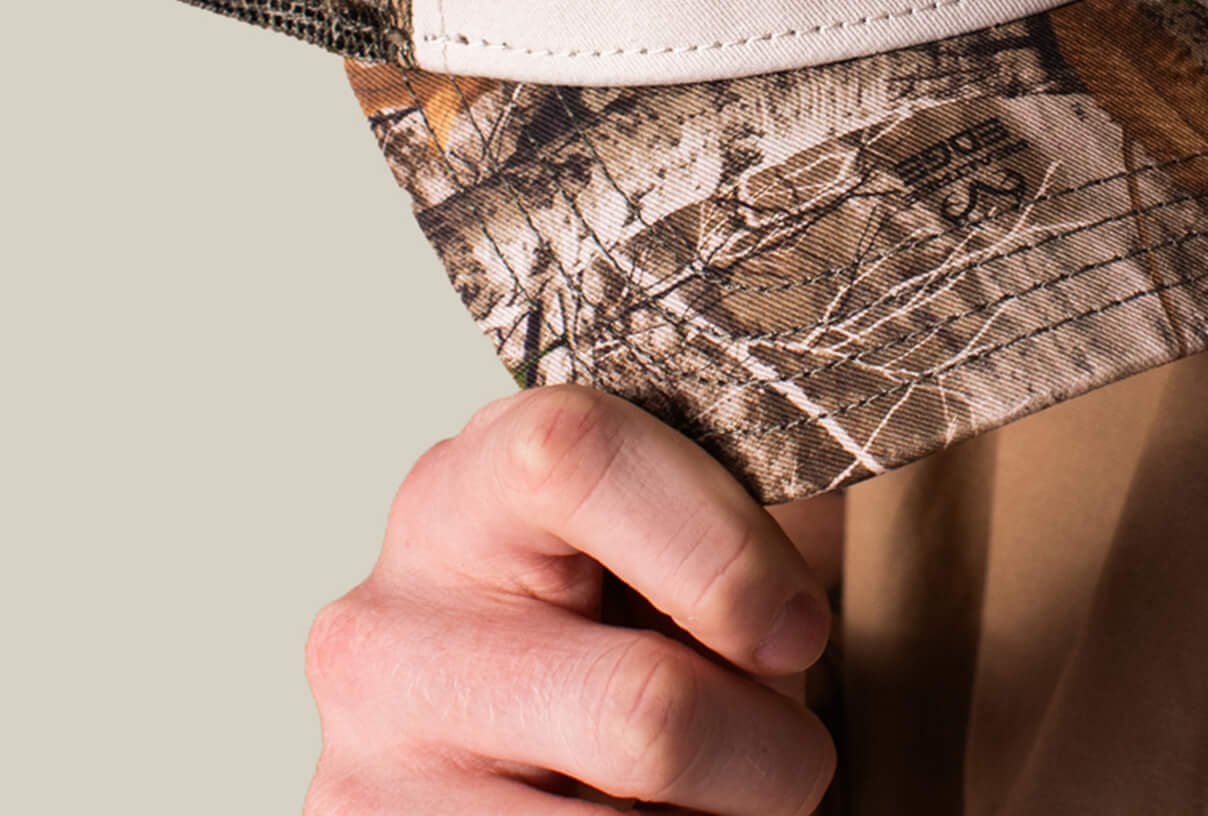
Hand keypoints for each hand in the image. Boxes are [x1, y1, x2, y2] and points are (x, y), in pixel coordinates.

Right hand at [303, 386, 837, 813]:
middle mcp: (394, 620)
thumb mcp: (674, 528)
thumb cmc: (627, 597)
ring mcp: (374, 762)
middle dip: (766, 753)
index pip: (576, 462)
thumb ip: (735, 539)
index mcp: (474, 482)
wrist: (488, 701)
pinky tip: (632, 813)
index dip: (722, 553)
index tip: (799, 629)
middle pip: (645, 711)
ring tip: (707, 789)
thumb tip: (792, 625)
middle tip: (782, 748)